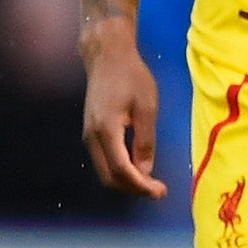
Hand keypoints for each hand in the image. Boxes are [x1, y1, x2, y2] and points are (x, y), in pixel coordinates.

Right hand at [81, 34, 164, 197]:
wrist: (106, 56)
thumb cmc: (130, 76)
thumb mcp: (146, 107)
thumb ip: (145, 141)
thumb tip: (145, 171)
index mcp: (106, 130)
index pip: (121, 170)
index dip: (140, 186)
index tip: (160, 191)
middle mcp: (91, 137)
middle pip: (109, 177)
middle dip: (133, 189)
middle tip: (157, 190)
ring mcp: (88, 136)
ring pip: (105, 172)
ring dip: (126, 181)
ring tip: (150, 182)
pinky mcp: (90, 132)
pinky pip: (103, 161)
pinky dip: (120, 170)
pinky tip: (137, 167)